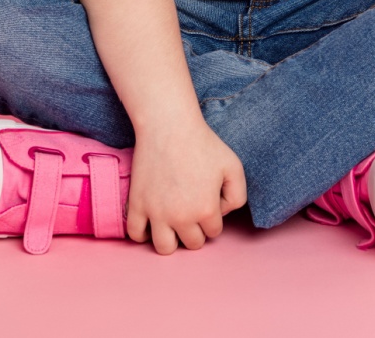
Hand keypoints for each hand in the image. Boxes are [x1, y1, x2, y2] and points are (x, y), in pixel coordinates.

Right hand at [125, 118, 247, 253]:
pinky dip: (143, 233)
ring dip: (171, 239)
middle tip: (191, 209)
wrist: (169, 125)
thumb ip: (238, 196)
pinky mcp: (137, 205)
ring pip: (164, 248)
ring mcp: (156, 213)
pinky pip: (136, 234)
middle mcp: (181, 218)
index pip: (213, 233)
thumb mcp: (233, 166)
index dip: (212, 217)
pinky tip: (151, 220)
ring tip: (172, 221)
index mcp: (206, 210)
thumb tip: (221, 213)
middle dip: (194, 230)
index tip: (207, 200)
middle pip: (192, 244)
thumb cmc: (203, 143)